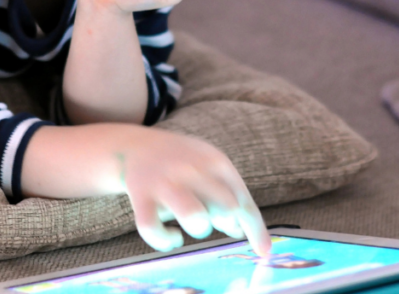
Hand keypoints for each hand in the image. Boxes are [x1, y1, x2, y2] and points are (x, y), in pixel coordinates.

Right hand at [116, 127, 271, 256]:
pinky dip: (165, 240)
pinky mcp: (141, 196)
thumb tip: (241, 231)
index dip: (256, 230)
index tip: (263, 251)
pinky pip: (152, 228)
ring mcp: (166, 183)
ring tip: (196, 226)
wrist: (136, 147)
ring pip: (194, 216)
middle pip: (226, 207)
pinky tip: (173, 237)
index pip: (243, 201)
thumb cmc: (182, 164)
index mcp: (215, 162)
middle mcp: (192, 170)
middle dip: (227, 222)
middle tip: (214, 220)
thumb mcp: (209, 168)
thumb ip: (228, 195)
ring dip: (200, 228)